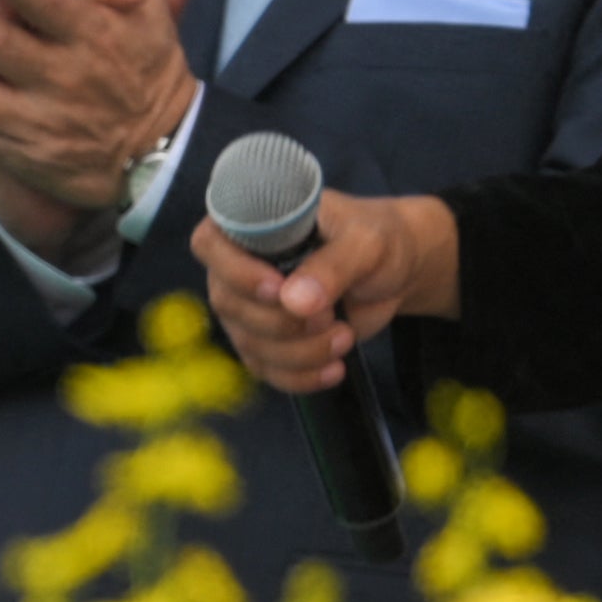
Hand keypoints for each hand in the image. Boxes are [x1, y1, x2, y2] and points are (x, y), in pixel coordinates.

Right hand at [197, 191, 459, 393]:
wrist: (391, 272)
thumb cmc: (374, 239)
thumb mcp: (365, 243)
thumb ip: (332, 266)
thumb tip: (294, 302)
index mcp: (249, 225)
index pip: (209, 244)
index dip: (236, 271)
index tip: (278, 287)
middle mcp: (235, 267)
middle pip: (229, 303)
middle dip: (283, 321)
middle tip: (331, 316)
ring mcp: (246, 308)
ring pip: (250, 342)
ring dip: (301, 351)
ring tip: (345, 336)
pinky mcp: (266, 343)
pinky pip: (267, 370)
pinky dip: (301, 376)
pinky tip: (335, 368)